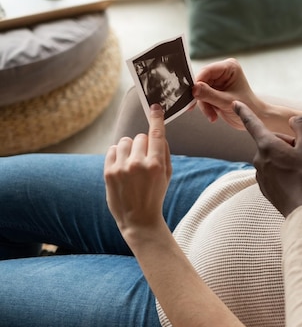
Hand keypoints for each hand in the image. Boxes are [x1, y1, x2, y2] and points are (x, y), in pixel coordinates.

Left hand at [104, 104, 171, 236]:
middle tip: (144, 160)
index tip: (155, 107)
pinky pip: (113, 150)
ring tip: (132, 164)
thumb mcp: (167, 175)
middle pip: (140, 137)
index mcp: (155, 165)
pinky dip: (118, 155)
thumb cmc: (155, 195)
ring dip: (129, 149)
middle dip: (143, 145)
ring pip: (125, 141)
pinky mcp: (109, 172)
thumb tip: (158, 133)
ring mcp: (121, 168)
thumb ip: (163, 153)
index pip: (156, 134)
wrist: (138, 219)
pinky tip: (122, 167)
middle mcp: (138, 164)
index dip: (156, 118)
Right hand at [193, 58, 265, 129]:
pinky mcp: (215, 90)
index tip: (192, 93)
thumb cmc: (248, 107)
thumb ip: (209, 94)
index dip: (197, 82)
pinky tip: (213, 115)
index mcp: (229, 67)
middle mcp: (222, 71)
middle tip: (206, 109)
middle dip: (202, 97)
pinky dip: (206, 107)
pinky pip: (202, 97)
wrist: (255, 118)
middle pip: (201, 81)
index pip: (206, 71)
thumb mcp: (227, 101)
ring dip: (204, 105)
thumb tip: (194, 88)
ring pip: (200, 91)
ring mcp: (218, 81)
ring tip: (212, 116)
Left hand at [235, 101, 301, 216]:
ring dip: (286, 159)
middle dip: (287, 144)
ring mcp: (260, 174)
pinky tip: (295, 182)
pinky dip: (284, 173)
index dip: (244, 111)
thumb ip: (301, 126)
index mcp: (267, 146)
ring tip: (301, 171)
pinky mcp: (264, 187)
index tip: (235, 103)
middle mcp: (258, 159)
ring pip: (274, 157)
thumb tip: (294, 120)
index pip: (253, 123)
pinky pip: (274, 172)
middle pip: (273, 142)